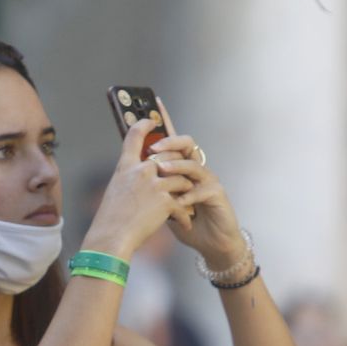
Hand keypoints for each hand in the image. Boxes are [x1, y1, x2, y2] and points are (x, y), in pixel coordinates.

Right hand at [82, 114, 193, 258]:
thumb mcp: (115, 190)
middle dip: (179, 165)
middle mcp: (140, 171)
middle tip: (184, 175)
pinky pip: (182, 203)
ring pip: (181, 178)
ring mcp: (154, 184)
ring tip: (185, 203)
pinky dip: (185, 216)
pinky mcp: (164, 201)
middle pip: (168, 155)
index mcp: (125, 167)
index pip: (134, 136)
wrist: (111, 238)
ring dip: (186, 191)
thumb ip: (130, 177)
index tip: (151, 121)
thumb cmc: (110, 219)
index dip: (144, 125)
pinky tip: (185, 223)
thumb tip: (145, 172)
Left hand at [149, 101, 246, 270]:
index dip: (166, 121)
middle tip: (152, 150)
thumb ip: (153, 185)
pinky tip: (176, 203)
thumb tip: (129, 171)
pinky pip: (201, 189)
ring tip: (160, 171)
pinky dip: (187, 196)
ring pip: (193, 164)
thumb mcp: (163, 201)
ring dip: (175, 167)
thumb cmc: (187, 221)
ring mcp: (209, 180)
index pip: (173, 140)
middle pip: (187, 144)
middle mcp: (197, 169)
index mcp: (183, 167)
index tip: (154, 103)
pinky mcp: (217, 195)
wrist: (210, 243)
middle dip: (169, 143)